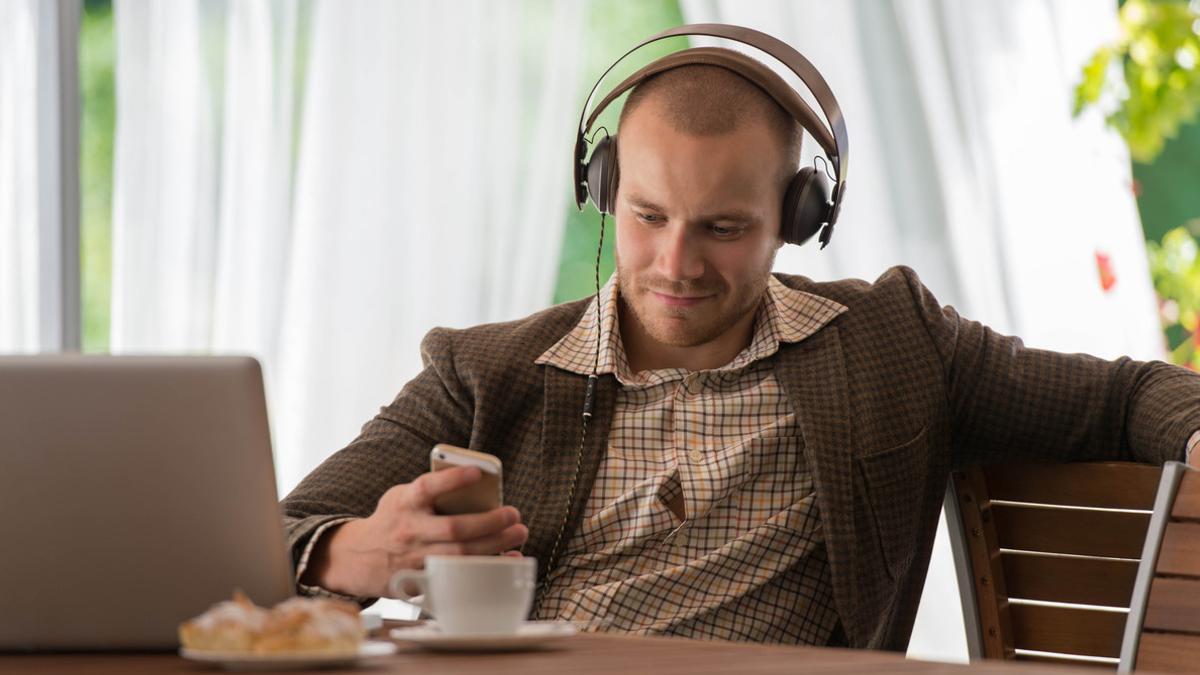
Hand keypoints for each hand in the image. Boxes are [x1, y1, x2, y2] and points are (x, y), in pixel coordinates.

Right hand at [302, 466, 527, 597]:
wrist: (357, 557)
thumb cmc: (393, 519)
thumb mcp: (402, 497)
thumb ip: (431, 491)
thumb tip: (478, 487)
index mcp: (404, 503)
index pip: (427, 488)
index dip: (452, 480)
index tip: (477, 472)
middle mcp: (409, 531)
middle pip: (454, 529)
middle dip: (490, 522)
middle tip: (514, 514)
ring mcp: (416, 559)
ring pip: (461, 555)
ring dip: (495, 545)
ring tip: (518, 533)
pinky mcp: (422, 580)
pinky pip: (460, 575)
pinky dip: (487, 568)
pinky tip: (507, 559)